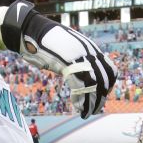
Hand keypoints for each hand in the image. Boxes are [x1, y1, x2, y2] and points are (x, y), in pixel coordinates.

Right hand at [1, 0, 116, 118]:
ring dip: (91, 102)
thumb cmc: (47, 42)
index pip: (110, 70)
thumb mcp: (69, 49)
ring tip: (86, 112)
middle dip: (100, 98)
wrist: (32, 30)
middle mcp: (88, 52)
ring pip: (93, 85)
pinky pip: (79, 86)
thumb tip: (81, 71)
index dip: (108, 86)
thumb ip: (79, 59)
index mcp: (91, 49)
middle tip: (94, 110)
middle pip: (104, 80)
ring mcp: (78, 57)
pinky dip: (80, 100)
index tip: (101, 96)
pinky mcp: (67, 63)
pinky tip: (77, 107)